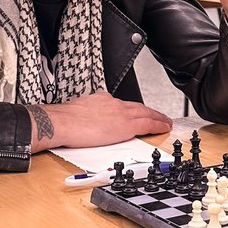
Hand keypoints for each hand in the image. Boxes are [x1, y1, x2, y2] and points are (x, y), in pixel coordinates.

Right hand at [27, 91, 172, 152]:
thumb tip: (86, 122)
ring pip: (146, 113)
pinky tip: (164, 127)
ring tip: (165, 122)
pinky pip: (148, 123)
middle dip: (150, 111)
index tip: (136, 113)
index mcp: (101, 100)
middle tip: (160, 116)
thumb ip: (88, 115)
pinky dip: (158, 124)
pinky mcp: (125, 125)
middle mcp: (113, 104)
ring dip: (157, 117)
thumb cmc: (64, 121)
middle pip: (138, 107)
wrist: (61, 122)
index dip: (132, 109)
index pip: (122, 105)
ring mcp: (120, 113)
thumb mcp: (78, 112)